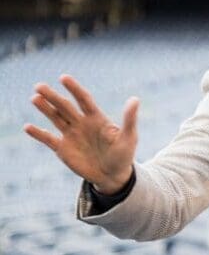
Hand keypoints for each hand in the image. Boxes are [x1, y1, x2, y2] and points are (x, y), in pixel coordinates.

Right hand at [23, 75, 138, 194]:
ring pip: (55, 118)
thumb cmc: (124, 156)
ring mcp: (71, 135)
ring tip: (34, 98)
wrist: (113, 176)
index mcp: (96, 118)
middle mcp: (81, 123)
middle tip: (39, 86)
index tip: (64, 78)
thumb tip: (135, 99)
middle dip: (53, 96)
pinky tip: (28, 127)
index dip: (74, 89)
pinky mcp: (63, 149)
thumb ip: (129, 119)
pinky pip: (48, 139)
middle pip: (65, 106)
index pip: (83, 99)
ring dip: (44, 108)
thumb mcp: (129, 138)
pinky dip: (38, 134)